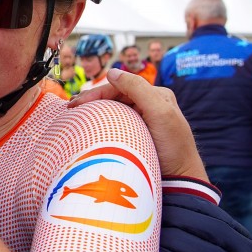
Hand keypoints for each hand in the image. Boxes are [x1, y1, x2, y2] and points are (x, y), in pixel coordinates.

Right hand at [69, 68, 206, 179]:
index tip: (76, 104)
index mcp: (157, 96)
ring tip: (76, 115)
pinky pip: (116, 124)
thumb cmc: (173, 146)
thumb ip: (138, 88)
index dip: (97, 93)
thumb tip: (112, 72)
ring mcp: (144, 121)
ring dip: (95, 111)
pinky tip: (90, 126)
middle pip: (115, 97)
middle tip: (71, 107)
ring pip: (114, 110)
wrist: (181, 179)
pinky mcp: (138, 137)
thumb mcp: (159, 112)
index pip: (121, 87)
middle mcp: (150, 105)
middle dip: (92, 100)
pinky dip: (101, 123)